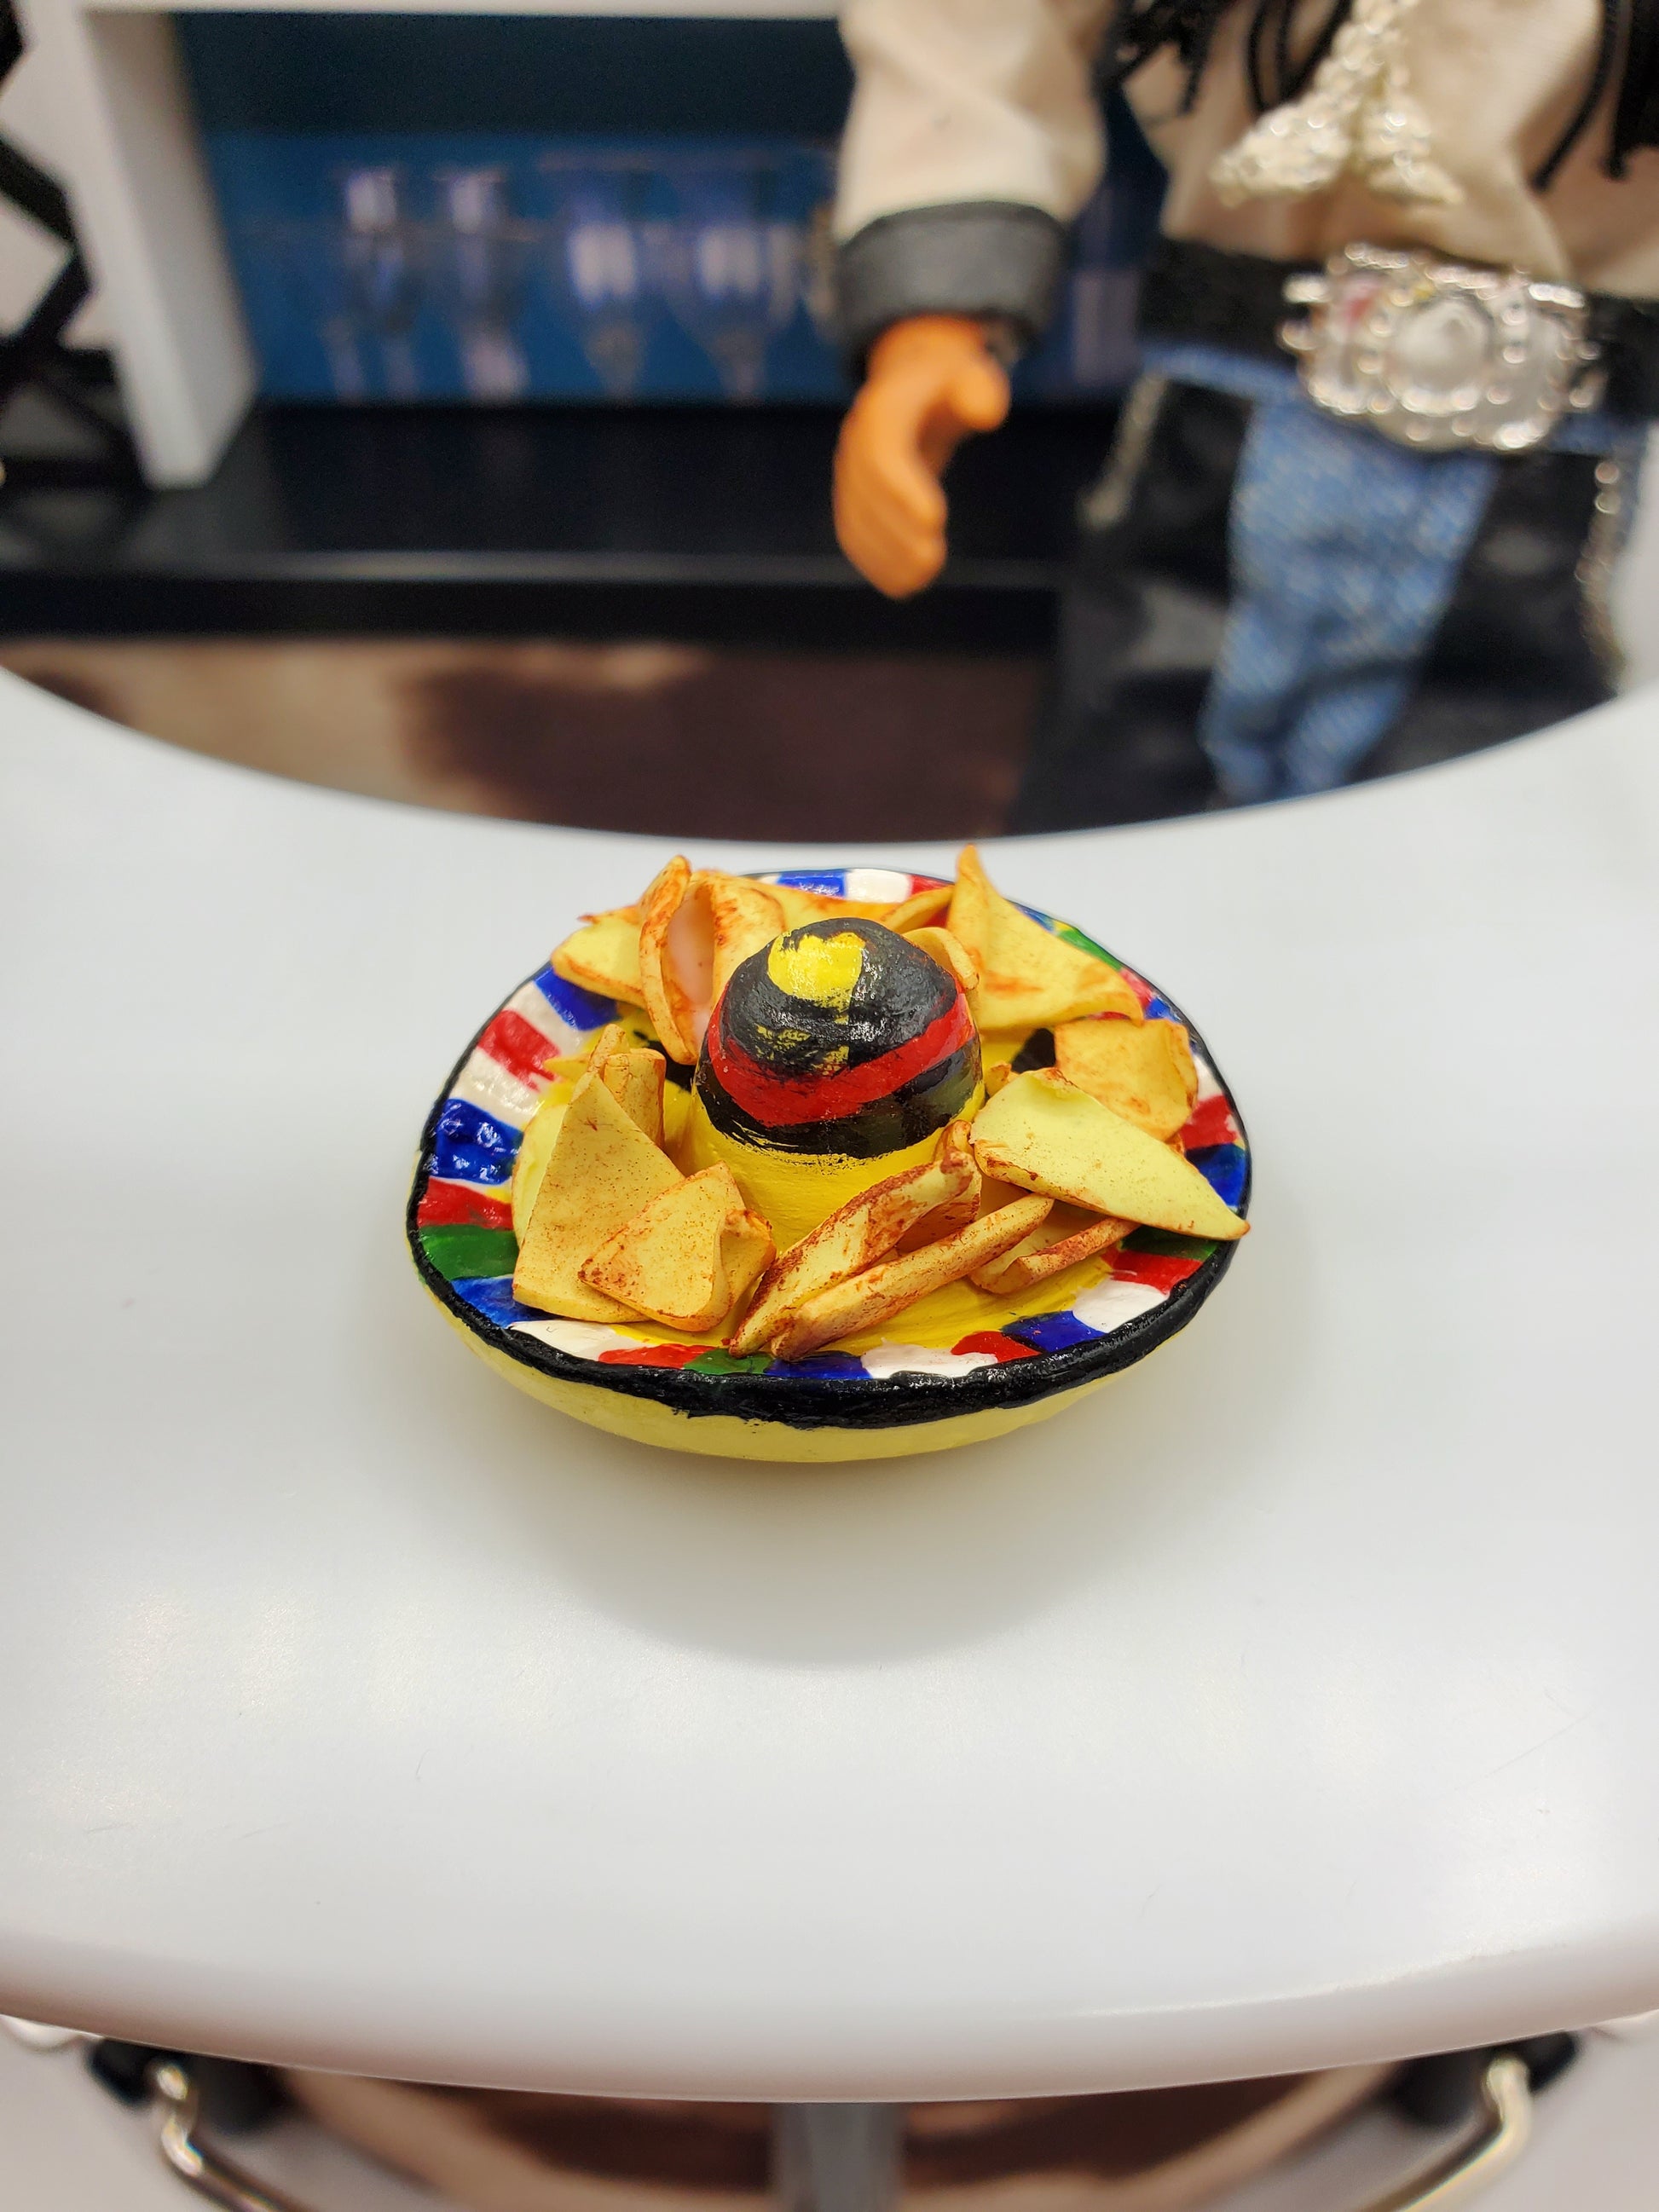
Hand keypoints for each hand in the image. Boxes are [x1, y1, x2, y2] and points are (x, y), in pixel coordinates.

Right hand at [833, 315, 1010, 598]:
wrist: (911, 384)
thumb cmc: (949, 384)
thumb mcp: (971, 373)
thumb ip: (981, 388)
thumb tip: (988, 413)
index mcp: (882, 409)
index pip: (883, 453)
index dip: (902, 489)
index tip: (936, 521)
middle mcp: (856, 442)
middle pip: (867, 494)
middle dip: (896, 532)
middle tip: (932, 563)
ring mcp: (849, 473)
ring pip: (855, 521)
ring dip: (884, 555)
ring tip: (921, 581)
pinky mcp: (853, 499)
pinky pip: (855, 535)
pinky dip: (876, 563)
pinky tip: (905, 585)